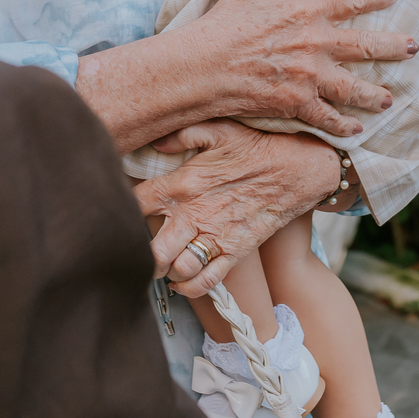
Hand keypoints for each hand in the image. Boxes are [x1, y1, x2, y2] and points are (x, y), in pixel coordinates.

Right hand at [80, 0, 418, 152]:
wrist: (201, 67)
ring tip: (390, 99)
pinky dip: (344, 125)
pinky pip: (328, 117)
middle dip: (394, 47)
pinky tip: (356, 129)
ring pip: (353, 87)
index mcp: (306, 11)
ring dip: (375, 94)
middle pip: (365, 46)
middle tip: (414, 48)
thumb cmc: (222, 24)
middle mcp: (315, 44)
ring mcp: (308, 77)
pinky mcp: (296, 104)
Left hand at [135, 124, 341, 295]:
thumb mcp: (221, 130)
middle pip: (150, 249)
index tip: (118, 210)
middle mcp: (194, 214)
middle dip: (138, 254)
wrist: (301, 169)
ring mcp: (215, 236)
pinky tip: (181, 280)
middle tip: (136, 250)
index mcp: (183, 183)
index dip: (120, 211)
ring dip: (164, 270)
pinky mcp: (235, 252)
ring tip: (161, 263)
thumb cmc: (259, 146)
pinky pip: (205, 282)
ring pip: (175, 269)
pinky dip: (188, 287)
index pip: (134, 203)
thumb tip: (156, 140)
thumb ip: (184, 133)